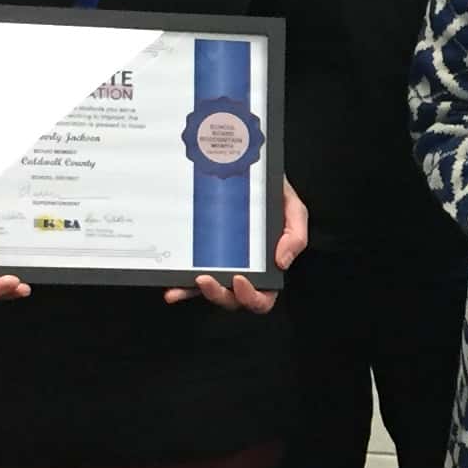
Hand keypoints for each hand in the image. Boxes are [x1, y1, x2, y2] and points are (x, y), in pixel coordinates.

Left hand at [167, 180, 307, 311]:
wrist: (247, 168)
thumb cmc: (272, 193)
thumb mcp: (292, 207)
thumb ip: (296, 234)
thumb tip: (282, 261)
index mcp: (267, 267)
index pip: (262, 297)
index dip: (252, 297)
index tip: (240, 279)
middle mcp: (243, 271)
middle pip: (232, 299)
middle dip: (219, 295)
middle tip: (206, 279)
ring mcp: (220, 266)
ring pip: (210, 291)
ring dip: (196, 292)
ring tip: (190, 280)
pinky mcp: (201, 258)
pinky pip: (190, 278)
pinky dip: (181, 287)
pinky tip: (172, 289)